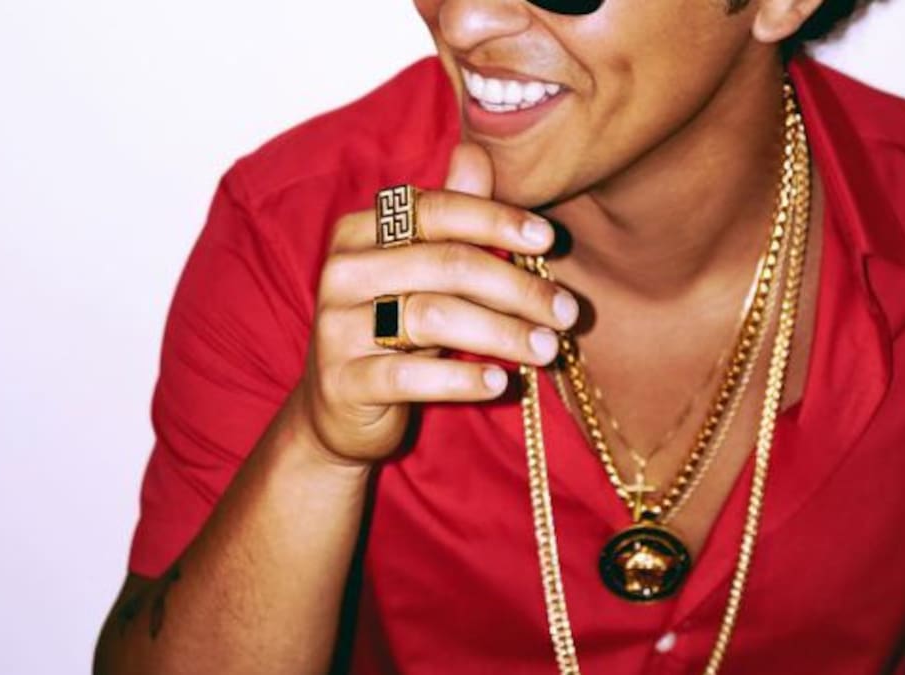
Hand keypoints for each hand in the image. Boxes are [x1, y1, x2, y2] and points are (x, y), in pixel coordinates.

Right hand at [297, 143, 579, 465]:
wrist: (339, 408)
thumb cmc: (394, 329)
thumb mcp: (421, 270)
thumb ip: (450, 213)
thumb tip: (478, 149)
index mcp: (361, 232)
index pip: (437, 210)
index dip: (496, 220)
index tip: (550, 239)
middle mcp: (343, 271)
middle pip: (446, 265)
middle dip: (517, 288)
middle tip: (566, 312)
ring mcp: (337, 327)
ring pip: (433, 318)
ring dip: (502, 334)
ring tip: (547, 350)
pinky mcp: (342, 381)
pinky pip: (409, 376)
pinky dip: (461, 379)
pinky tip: (500, 382)